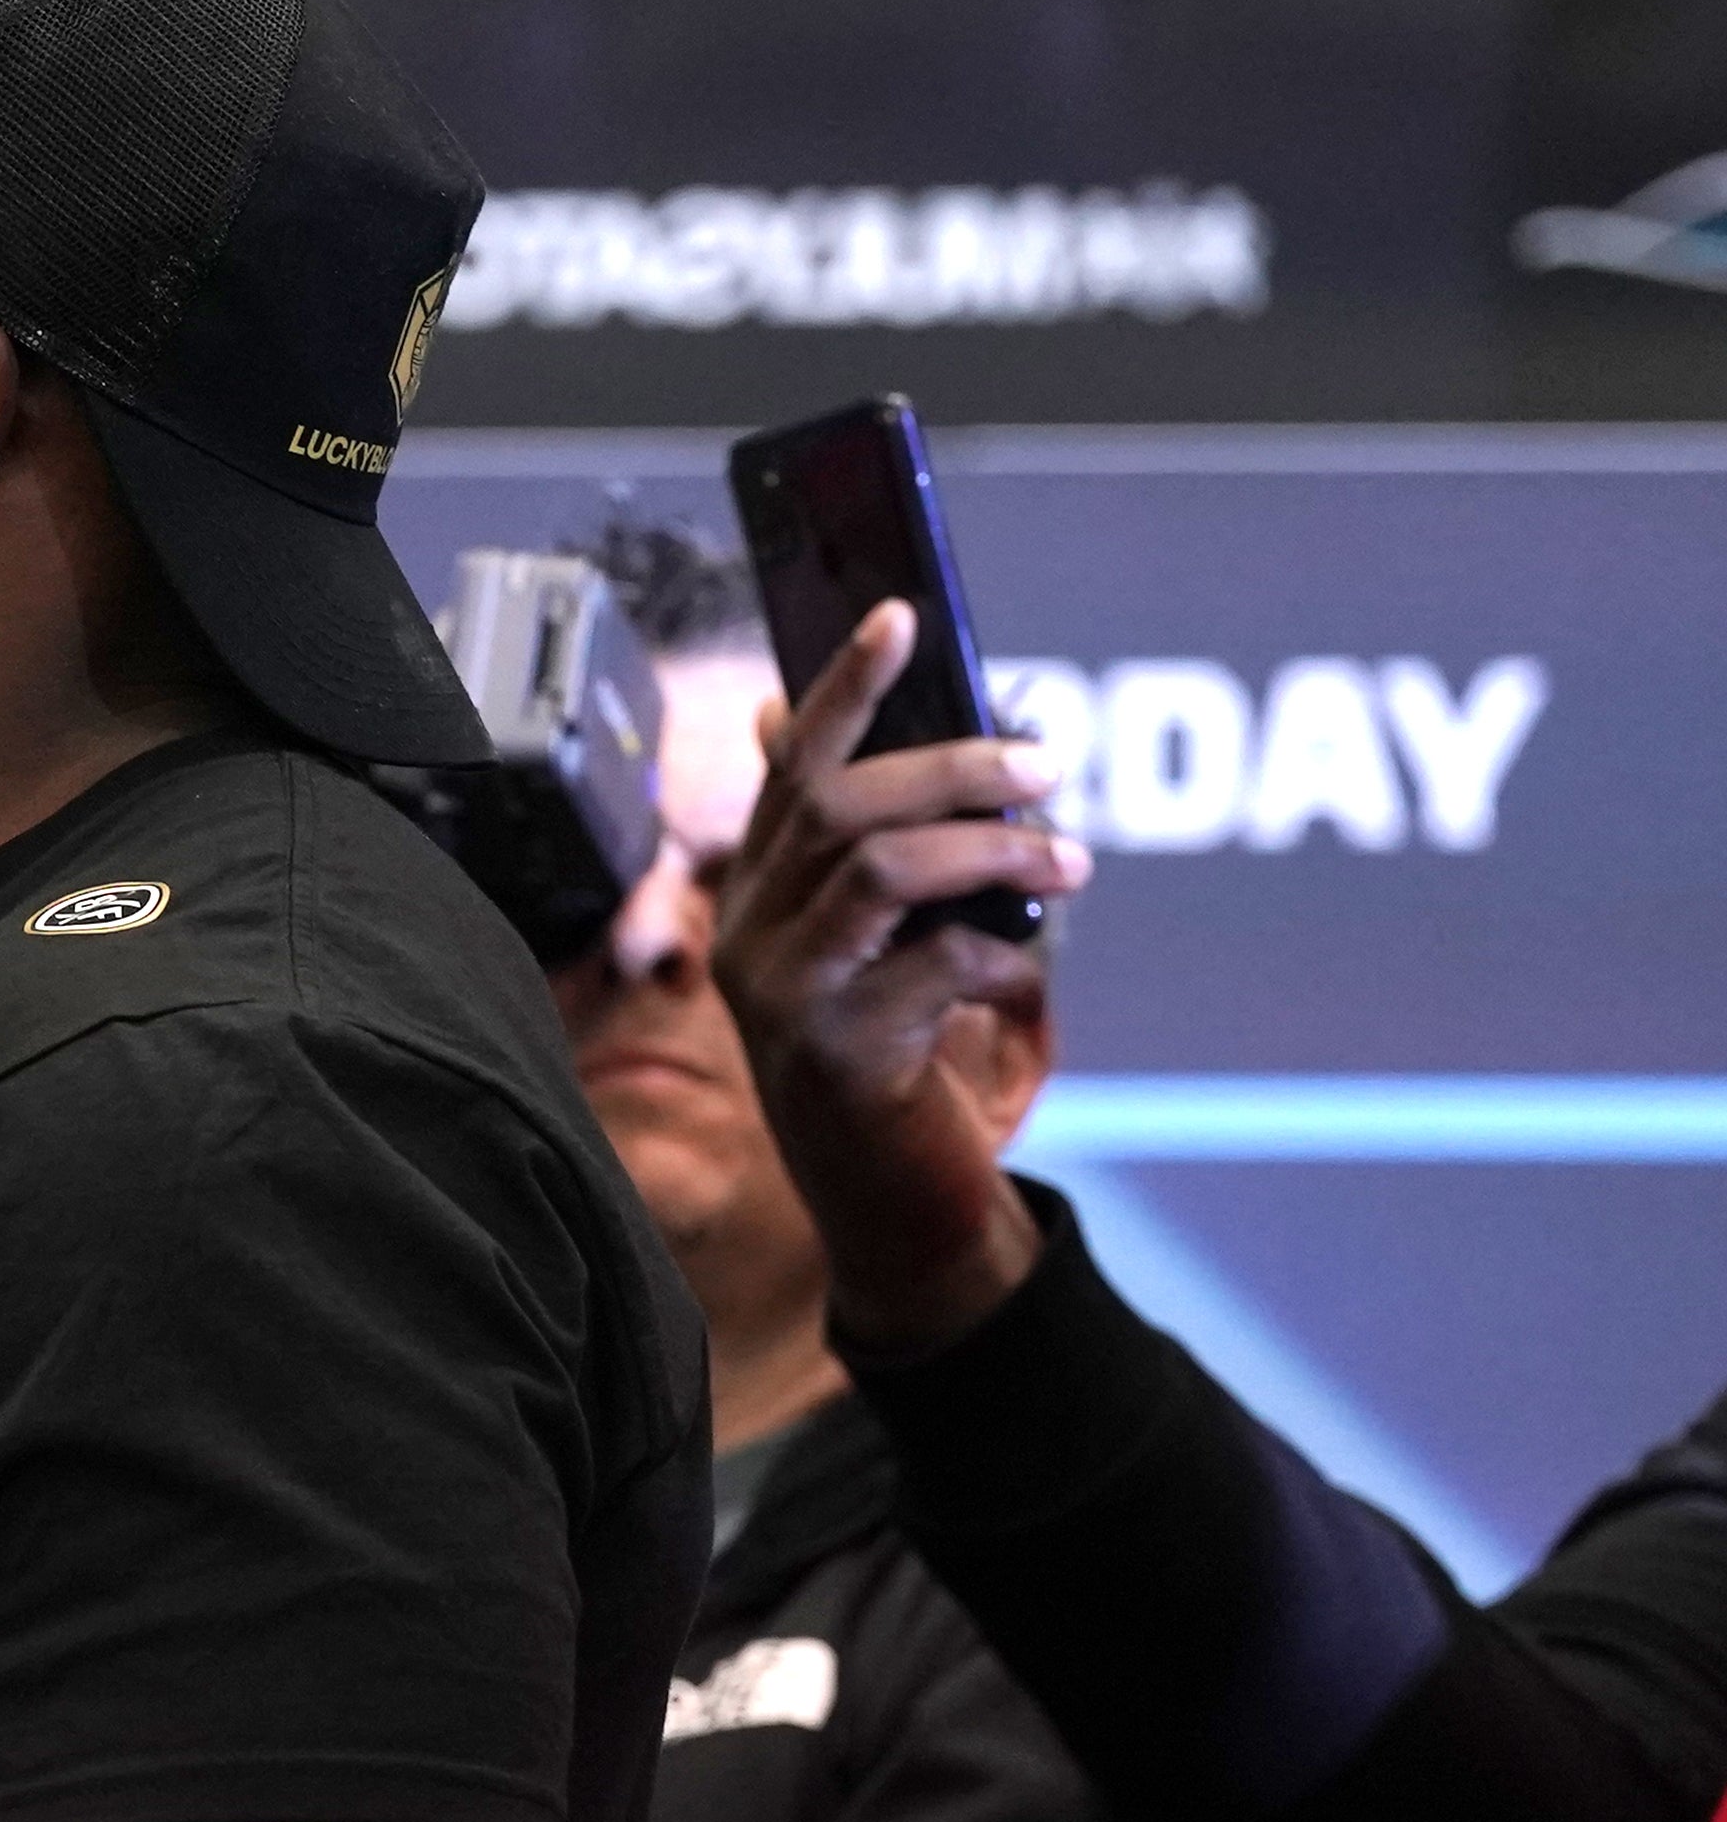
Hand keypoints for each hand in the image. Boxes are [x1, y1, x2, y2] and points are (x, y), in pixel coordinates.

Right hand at [711, 600, 1093, 1358]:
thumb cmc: (890, 1057)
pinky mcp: (833, 1055)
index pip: (792, 767)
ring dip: (988, 851)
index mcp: (760, 892)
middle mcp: (752, 934)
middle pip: (841, 806)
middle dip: (952, 768)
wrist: (881, 1205)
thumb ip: (874, 851)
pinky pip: (931, 969)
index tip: (904, 617)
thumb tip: (898, 735)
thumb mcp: (876, 945)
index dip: (845, 687)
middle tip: (1047, 767)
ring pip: (878, 871)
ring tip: (1069, 864)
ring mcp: (782, 995)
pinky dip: (998, 959)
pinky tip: (1022, 976)